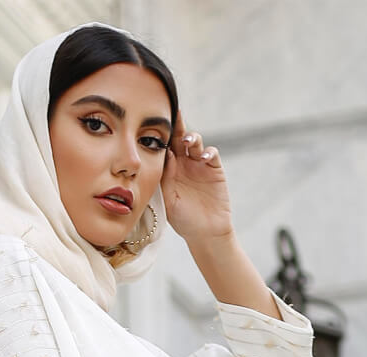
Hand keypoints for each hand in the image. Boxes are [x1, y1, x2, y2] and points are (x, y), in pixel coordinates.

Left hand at [161, 114, 233, 244]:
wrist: (205, 232)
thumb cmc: (183, 220)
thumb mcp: (169, 200)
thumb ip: (165, 178)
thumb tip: (163, 154)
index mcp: (169, 170)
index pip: (162, 147)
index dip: (159, 135)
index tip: (152, 122)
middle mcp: (183, 163)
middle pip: (179, 139)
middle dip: (176, 126)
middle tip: (173, 113)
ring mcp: (199, 165)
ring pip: (195, 142)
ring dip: (192, 137)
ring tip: (188, 140)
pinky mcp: (214, 169)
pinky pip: (211, 154)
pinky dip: (208, 152)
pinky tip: (203, 156)